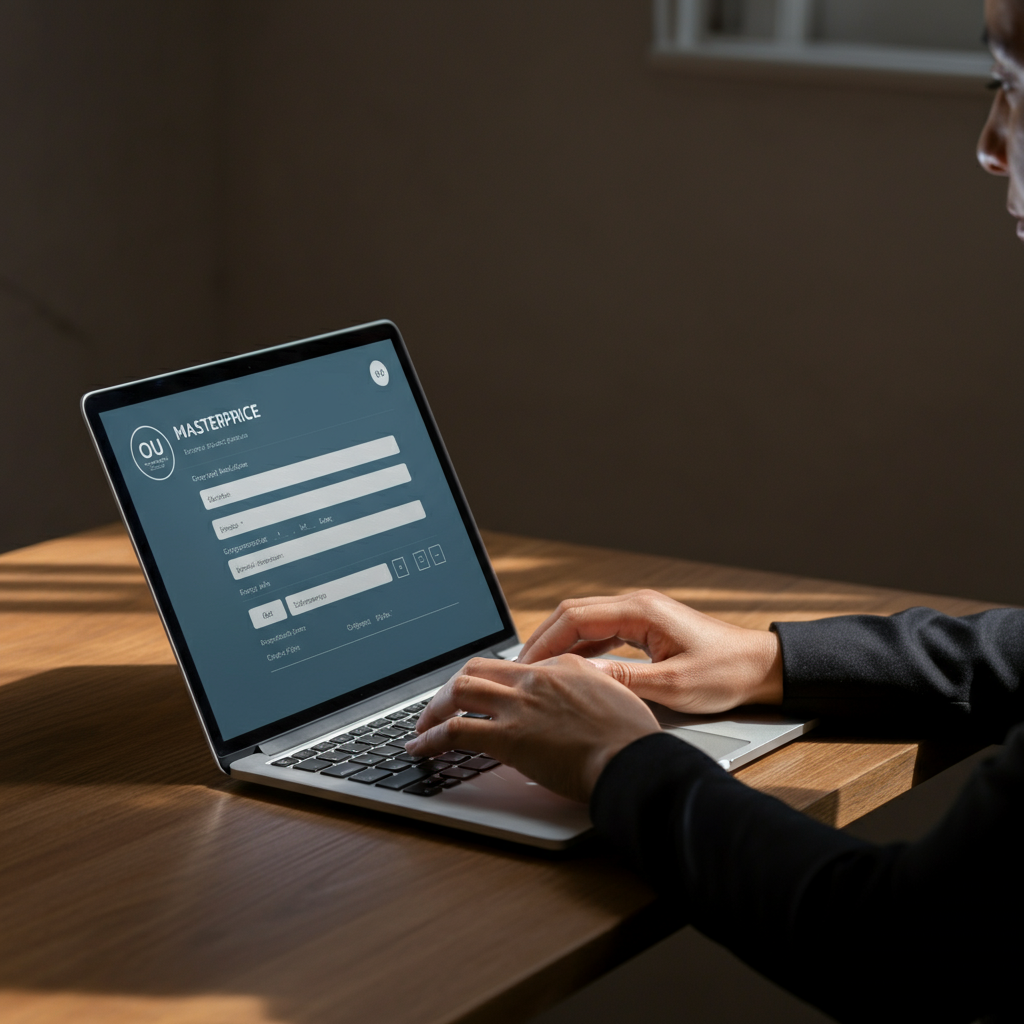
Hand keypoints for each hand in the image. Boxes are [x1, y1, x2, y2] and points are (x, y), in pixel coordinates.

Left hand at [405, 654, 660, 802]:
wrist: (632, 761)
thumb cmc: (633, 740)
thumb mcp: (617, 697)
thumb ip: (591, 690)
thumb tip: (580, 700)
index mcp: (563, 666)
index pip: (516, 665)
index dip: (494, 682)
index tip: (486, 698)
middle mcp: (536, 678)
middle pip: (478, 668)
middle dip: (453, 686)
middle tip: (443, 706)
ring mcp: (519, 705)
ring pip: (459, 690)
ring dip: (435, 708)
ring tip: (423, 726)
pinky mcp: (508, 736)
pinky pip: (455, 731)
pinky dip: (431, 739)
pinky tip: (420, 749)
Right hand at [517, 590, 782, 714]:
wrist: (760, 667)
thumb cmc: (725, 673)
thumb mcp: (673, 685)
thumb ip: (625, 680)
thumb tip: (580, 680)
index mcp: (640, 610)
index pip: (576, 617)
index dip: (544, 640)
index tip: (524, 664)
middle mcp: (636, 605)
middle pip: (574, 614)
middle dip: (543, 639)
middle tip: (520, 669)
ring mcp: (640, 615)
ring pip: (585, 623)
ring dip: (560, 644)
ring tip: (537, 671)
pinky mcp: (645, 629)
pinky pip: (602, 633)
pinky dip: (580, 648)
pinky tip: (569, 669)